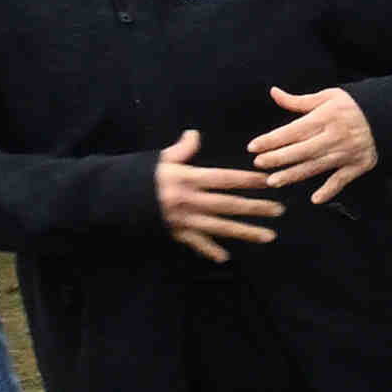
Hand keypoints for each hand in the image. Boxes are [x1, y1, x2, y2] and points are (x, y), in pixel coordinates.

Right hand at [145, 129, 281, 256]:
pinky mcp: (174, 233)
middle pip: (229, 204)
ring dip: (246, 232)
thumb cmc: (138, 175)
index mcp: (187, 178)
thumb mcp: (160, 159)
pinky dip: (210, 250)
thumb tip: (194, 134)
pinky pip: (196, 243)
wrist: (111, 196)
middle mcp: (189, 199)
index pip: (225, 179)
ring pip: (221, 227)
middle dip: (256, 208)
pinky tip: (225, 257)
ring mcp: (183, 219)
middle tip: (279, 210)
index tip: (269, 181)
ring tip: (269, 236)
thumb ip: (181, 150)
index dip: (248, 180)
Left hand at [244, 82, 382, 198]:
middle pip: (301, 150)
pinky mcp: (359, 165)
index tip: (253, 147)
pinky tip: (315, 199)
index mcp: (325, 117)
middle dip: (278, 158)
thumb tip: (273, 92)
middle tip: (258, 164)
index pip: (292, 130)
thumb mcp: (326, 97)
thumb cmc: (352, 105)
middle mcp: (334, 136)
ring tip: (274, 182)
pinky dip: (330, 190)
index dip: (271, 139)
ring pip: (316, 166)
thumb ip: (298, 101)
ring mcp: (347, 153)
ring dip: (294, 175)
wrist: (388, 115)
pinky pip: (342, 180)